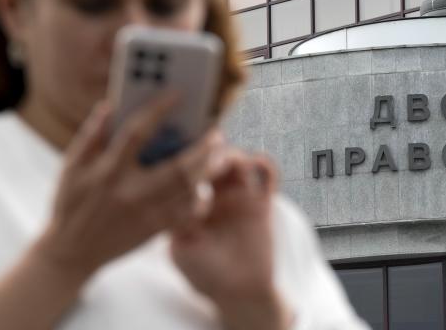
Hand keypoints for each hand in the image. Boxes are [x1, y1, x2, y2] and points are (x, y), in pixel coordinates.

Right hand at [33, 97, 223, 283]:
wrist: (71, 252)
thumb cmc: (71, 203)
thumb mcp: (71, 167)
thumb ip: (91, 134)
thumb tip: (110, 104)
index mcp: (108, 171)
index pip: (137, 133)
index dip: (158, 110)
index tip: (177, 94)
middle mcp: (130, 191)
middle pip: (178, 166)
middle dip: (203, 147)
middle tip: (217, 131)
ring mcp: (145, 212)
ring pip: (188, 189)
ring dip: (209, 169)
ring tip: (220, 153)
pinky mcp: (155, 229)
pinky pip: (186, 212)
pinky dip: (201, 197)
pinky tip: (207, 183)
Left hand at [170, 152, 290, 329]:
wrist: (237, 290)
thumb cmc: (204, 273)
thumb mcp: (180, 248)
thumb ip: (178, 222)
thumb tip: (177, 196)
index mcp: (191, 203)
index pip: (187, 173)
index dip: (186, 164)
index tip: (185, 163)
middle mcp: (214, 195)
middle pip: (212, 160)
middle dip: (209, 154)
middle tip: (209, 160)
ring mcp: (238, 197)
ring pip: (237, 161)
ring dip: (234, 155)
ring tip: (230, 163)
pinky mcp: (262, 202)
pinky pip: (267, 175)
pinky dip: (265, 163)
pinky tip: (257, 162)